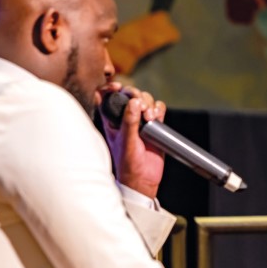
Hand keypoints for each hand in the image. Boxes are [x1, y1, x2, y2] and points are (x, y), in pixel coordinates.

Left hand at [99, 83, 166, 198]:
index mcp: (111, 120)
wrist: (143, 181)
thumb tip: (133, 103)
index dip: (111, 88)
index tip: (118, 87)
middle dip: (136, 95)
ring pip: (145, 100)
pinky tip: (156, 118)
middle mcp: (125, 118)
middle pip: (130, 94)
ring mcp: (140, 121)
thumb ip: (129, 122)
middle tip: (141, 106)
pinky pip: (158, 109)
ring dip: (149, 103)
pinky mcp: (155, 126)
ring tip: (150, 117)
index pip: (107, 97)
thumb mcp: (126, 143)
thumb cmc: (128, 165)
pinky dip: (159, 109)